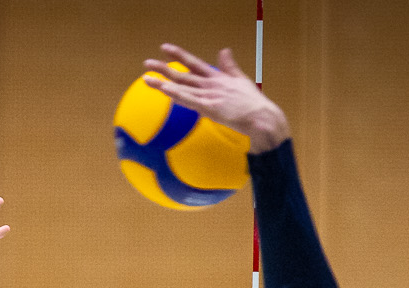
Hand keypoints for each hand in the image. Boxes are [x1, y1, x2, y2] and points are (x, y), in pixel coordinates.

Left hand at [142, 45, 288, 151]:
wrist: (262, 118)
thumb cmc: (253, 103)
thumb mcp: (240, 80)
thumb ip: (230, 66)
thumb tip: (224, 50)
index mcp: (218, 77)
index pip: (194, 63)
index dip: (178, 55)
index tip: (164, 48)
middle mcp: (211, 83)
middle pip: (182, 74)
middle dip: (163, 68)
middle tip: (147, 63)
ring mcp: (209, 95)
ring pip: (181, 86)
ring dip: (162, 82)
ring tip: (146, 77)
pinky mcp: (210, 107)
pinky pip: (189, 100)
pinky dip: (176, 94)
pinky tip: (164, 89)